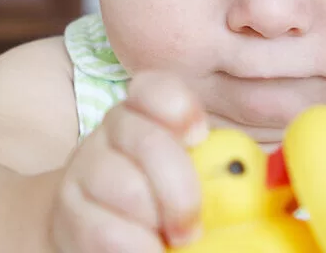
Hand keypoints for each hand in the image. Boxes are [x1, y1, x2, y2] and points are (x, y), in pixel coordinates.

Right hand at [49, 72, 209, 252]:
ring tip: (166, 240)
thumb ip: (215, 167)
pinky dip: (137, 247)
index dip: (179, 107)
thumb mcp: (189, 174)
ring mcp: (84, 169)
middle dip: (181, 192)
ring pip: (127, 188)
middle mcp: (112, 132)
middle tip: (193, 227)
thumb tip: (257, 179)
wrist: (91, 227)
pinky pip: (106, 230)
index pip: (155, 88)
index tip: (198, 136)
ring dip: (156, 223)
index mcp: (147, 114)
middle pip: (150, 143)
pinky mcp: (68, 210)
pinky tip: (147, 250)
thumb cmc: (157, 201)